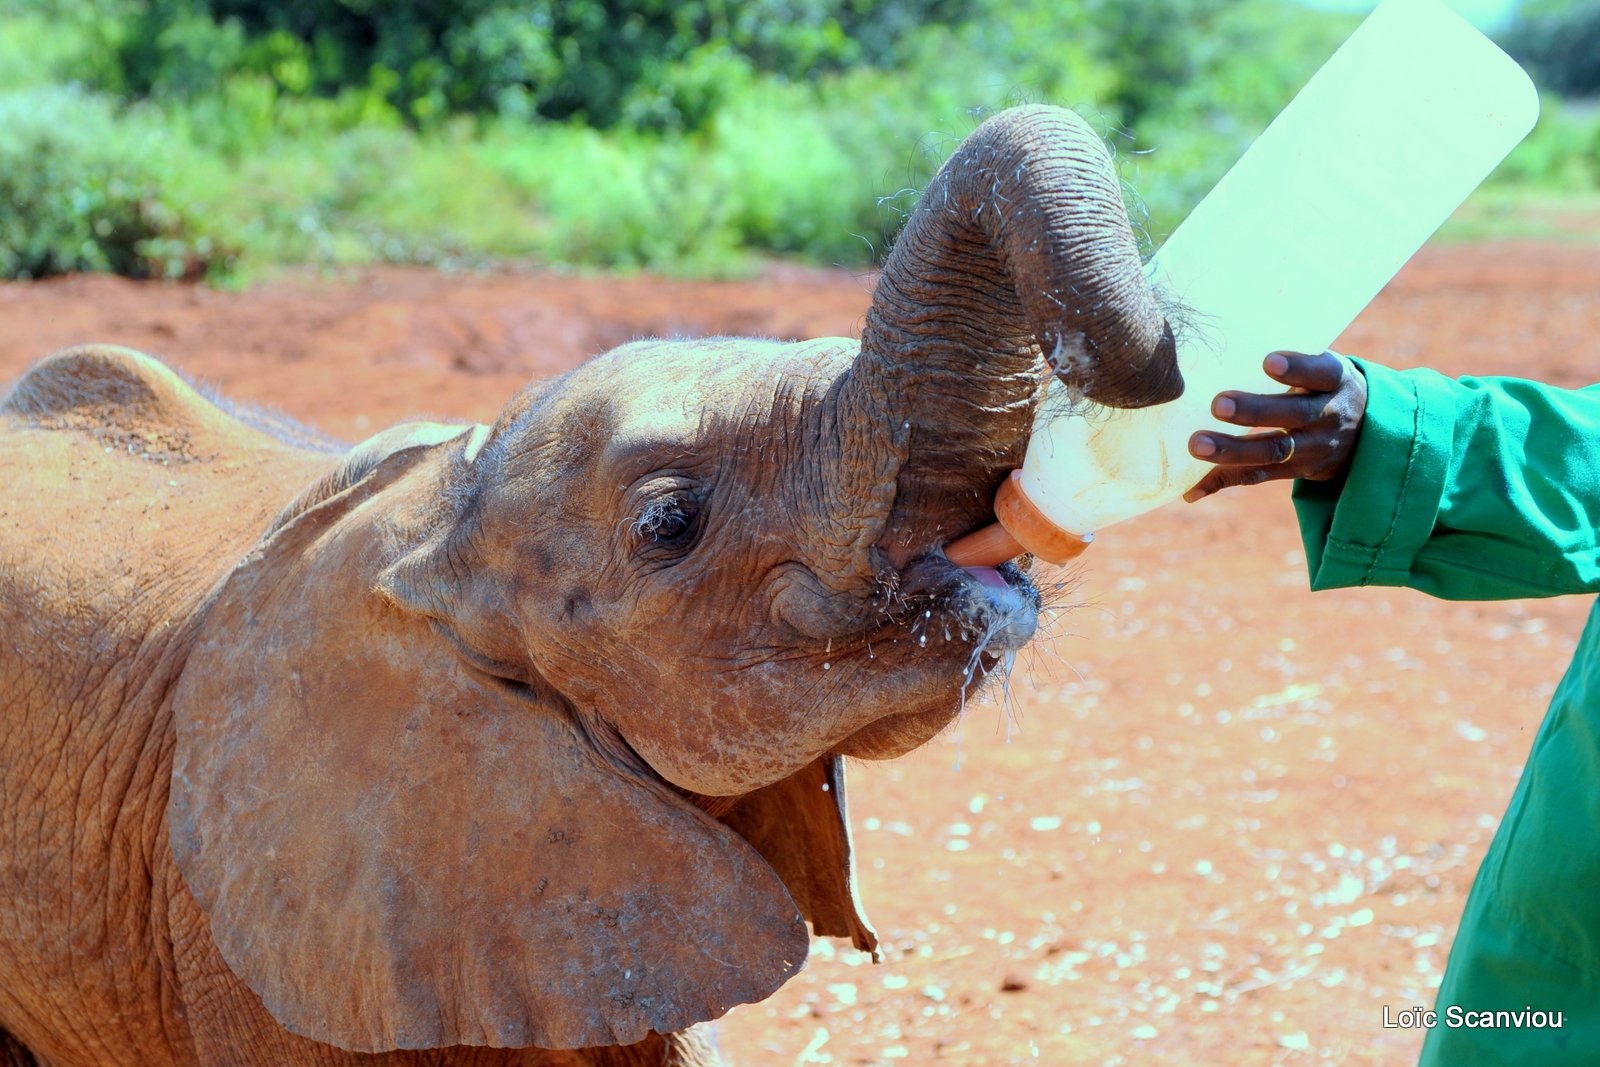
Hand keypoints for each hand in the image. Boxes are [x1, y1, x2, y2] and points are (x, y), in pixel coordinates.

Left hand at [1183, 350, 1367, 501]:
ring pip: (1273, 451)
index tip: (1268, 361)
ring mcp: (1313, 448)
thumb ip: (1293, 359)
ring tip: (1196, 444)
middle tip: (1218, 404)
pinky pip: (1257, 477)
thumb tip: (1233, 341)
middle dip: (1253, 411)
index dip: (1297, 369)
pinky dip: (1222, 481)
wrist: (1366, 431)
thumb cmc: (1323, 384)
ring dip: (1232, 450)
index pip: (1320, 373)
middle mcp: (1327, 416)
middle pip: (1292, 415)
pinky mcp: (1296, 471)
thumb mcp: (1324, 365)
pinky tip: (1191, 489)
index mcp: (1334, 381)